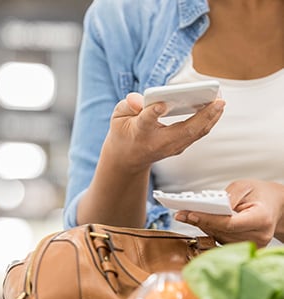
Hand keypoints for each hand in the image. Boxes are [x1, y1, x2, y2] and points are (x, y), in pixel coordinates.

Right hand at [103, 92, 224, 173]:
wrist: (129, 158)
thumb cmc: (124, 133)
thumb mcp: (118, 117)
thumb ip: (128, 105)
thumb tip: (140, 99)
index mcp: (140, 133)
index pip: (146, 122)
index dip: (153, 113)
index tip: (161, 103)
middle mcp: (158, 143)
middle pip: (184, 131)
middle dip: (204, 116)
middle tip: (219, 100)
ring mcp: (170, 147)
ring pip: (195, 134)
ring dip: (211, 118)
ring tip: (221, 102)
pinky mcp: (178, 147)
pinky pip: (197, 134)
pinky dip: (208, 122)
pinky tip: (215, 110)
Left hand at [175, 179, 283, 246]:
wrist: (273, 205)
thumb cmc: (259, 193)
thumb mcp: (243, 186)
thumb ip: (227, 196)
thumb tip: (209, 206)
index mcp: (261, 218)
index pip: (230, 223)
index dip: (209, 219)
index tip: (191, 213)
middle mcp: (258, 235)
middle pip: (222, 232)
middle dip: (200, 221)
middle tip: (181, 213)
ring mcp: (252, 243)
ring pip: (219, 237)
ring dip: (202, 226)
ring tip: (187, 215)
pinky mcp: (244, 246)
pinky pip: (222, 239)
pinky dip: (209, 229)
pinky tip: (200, 220)